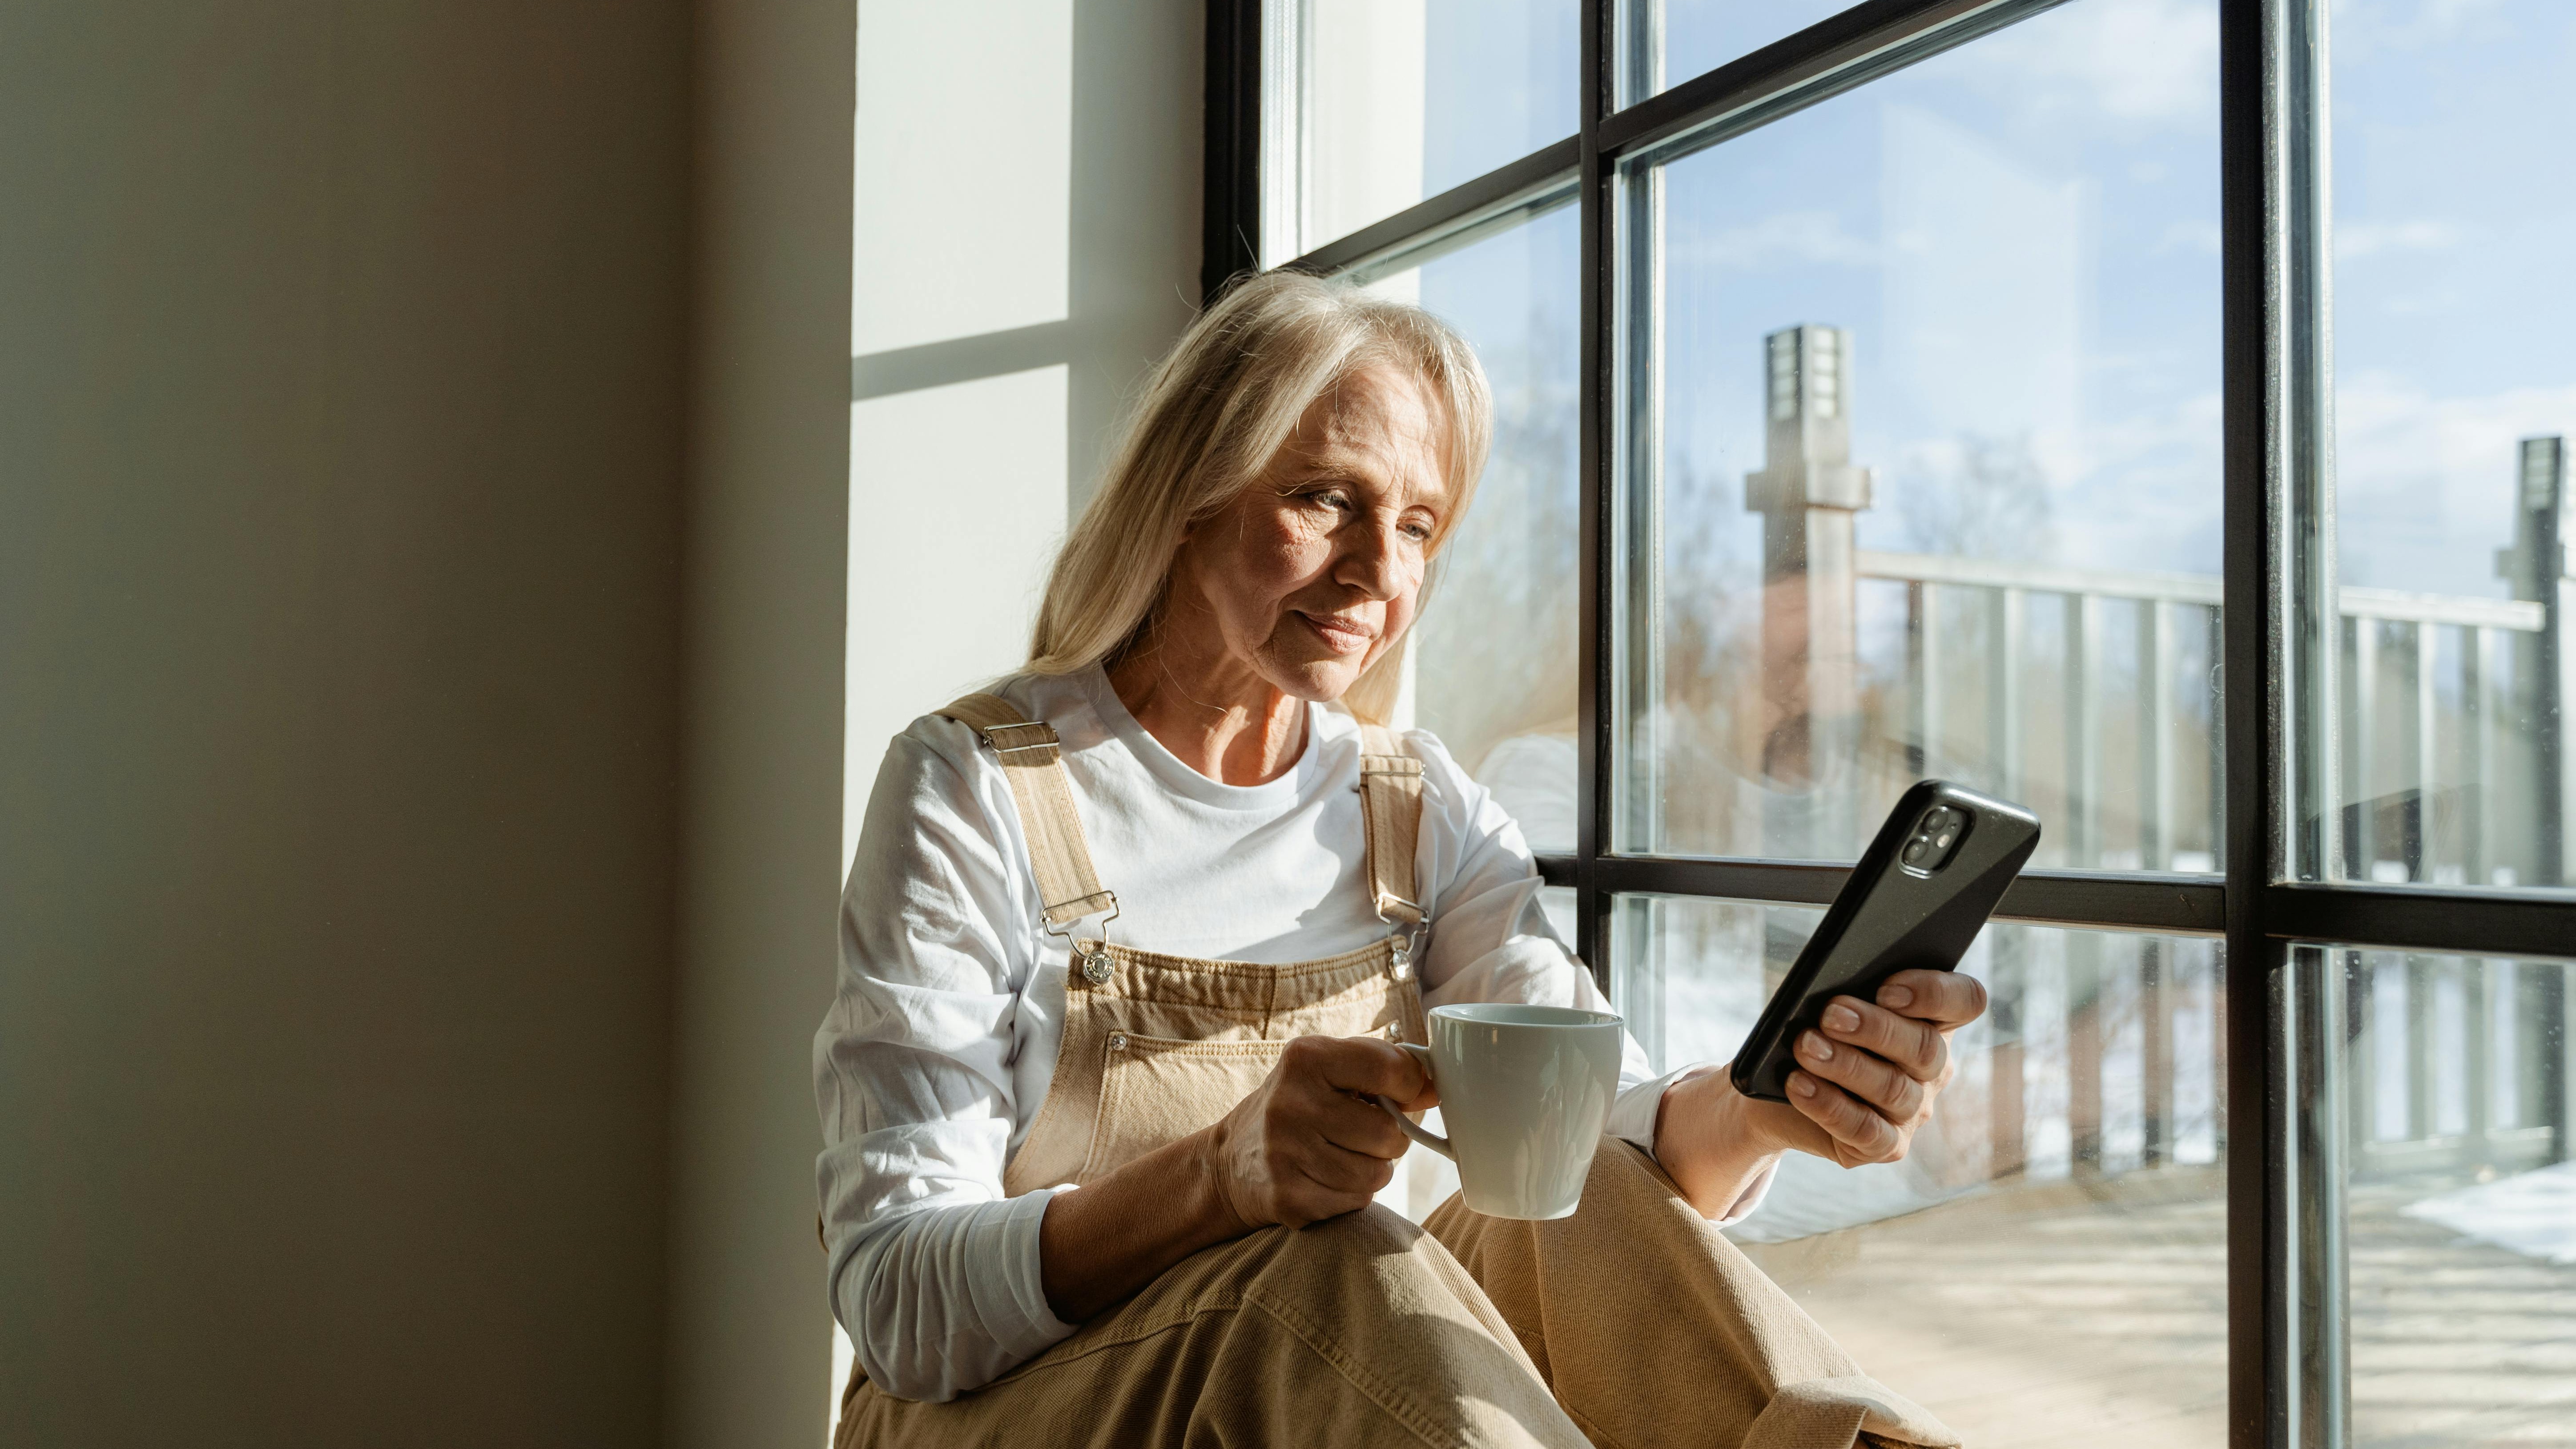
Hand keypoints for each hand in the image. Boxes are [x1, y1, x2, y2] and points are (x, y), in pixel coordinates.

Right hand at [1200, 1034, 1434, 1229]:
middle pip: (1388, 1132)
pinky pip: (1356, 1202)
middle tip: (1364, 1133)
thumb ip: (1382, 1066)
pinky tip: (1325, 1179)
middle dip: (1388, 1137)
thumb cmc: (1298, 1106)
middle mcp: (1292, 1103)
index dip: (1411, 1085)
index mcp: (1305, 1059)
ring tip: (1342, 1156)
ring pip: (1377, 1174)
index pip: (1389, 1068)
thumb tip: (1436, 1087)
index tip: (1405, 1092)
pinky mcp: (1288, 1198)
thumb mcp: (1327, 1069)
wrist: (1230, 1161)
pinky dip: (1351, 1194)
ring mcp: (1286, 1154)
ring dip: (1371, 1169)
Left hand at [1756, 967, 1986, 1166]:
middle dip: (1875, 1028)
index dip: (1934, 992)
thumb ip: (1848, 989)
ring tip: (1805, 1046)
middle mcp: (1933, 1068)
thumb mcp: (1831, 1002)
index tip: (1885, 987)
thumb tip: (1838, 987)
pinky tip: (1799, 1084)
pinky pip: (1867, 1130)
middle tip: (1830, 1014)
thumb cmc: (1812, 1030)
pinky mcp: (1887, 1146)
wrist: (1779, 1089)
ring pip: (1894, 1089)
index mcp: (1932, 1020)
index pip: (1965, 1000)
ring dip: (1845, 1065)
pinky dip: (1829, 1105)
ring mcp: (1914, 1110)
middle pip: (1925, 1048)